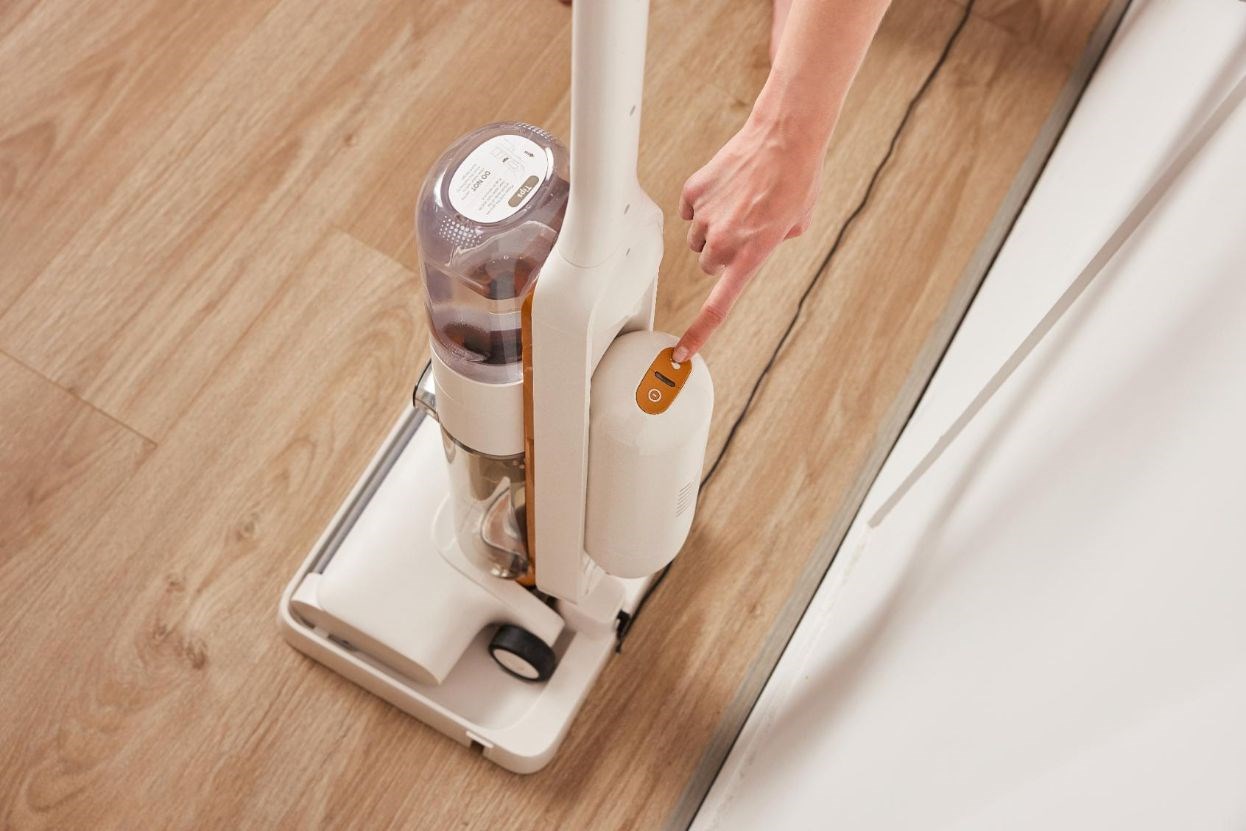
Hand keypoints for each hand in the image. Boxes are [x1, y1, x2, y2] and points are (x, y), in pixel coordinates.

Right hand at [673, 115, 821, 361]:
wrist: (785, 138)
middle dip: (721, 254)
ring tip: (738, 203)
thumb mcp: (796, 225)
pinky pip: (689, 210)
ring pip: (697, 238)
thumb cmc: (797, 181)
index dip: (699, 333)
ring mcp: (705, 216)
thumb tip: (753, 241)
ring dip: (712, 228)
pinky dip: (703, 203)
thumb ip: (771, 244)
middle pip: (708, 265)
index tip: (682, 353)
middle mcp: (724, 242)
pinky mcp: (694, 193)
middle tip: (742, 231)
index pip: (718, 306)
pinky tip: (726, 187)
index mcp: (751, 256)